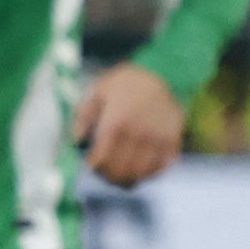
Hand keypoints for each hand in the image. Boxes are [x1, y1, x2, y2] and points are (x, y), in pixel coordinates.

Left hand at [74, 64, 185, 184]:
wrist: (163, 70)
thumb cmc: (125, 82)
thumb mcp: (98, 90)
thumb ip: (84, 115)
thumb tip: (75, 140)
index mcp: (116, 122)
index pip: (102, 160)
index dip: (94, 167)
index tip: (91, 163)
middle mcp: (137, 134)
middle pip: (120, 170)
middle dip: (108, 176)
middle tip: (104, 172)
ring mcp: (157, 139)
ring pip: (140, 173)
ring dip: (128, 178)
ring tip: (120, 175)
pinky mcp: (173, 140)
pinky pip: (160, 167)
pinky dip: (148, 173)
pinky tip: (140, 169)